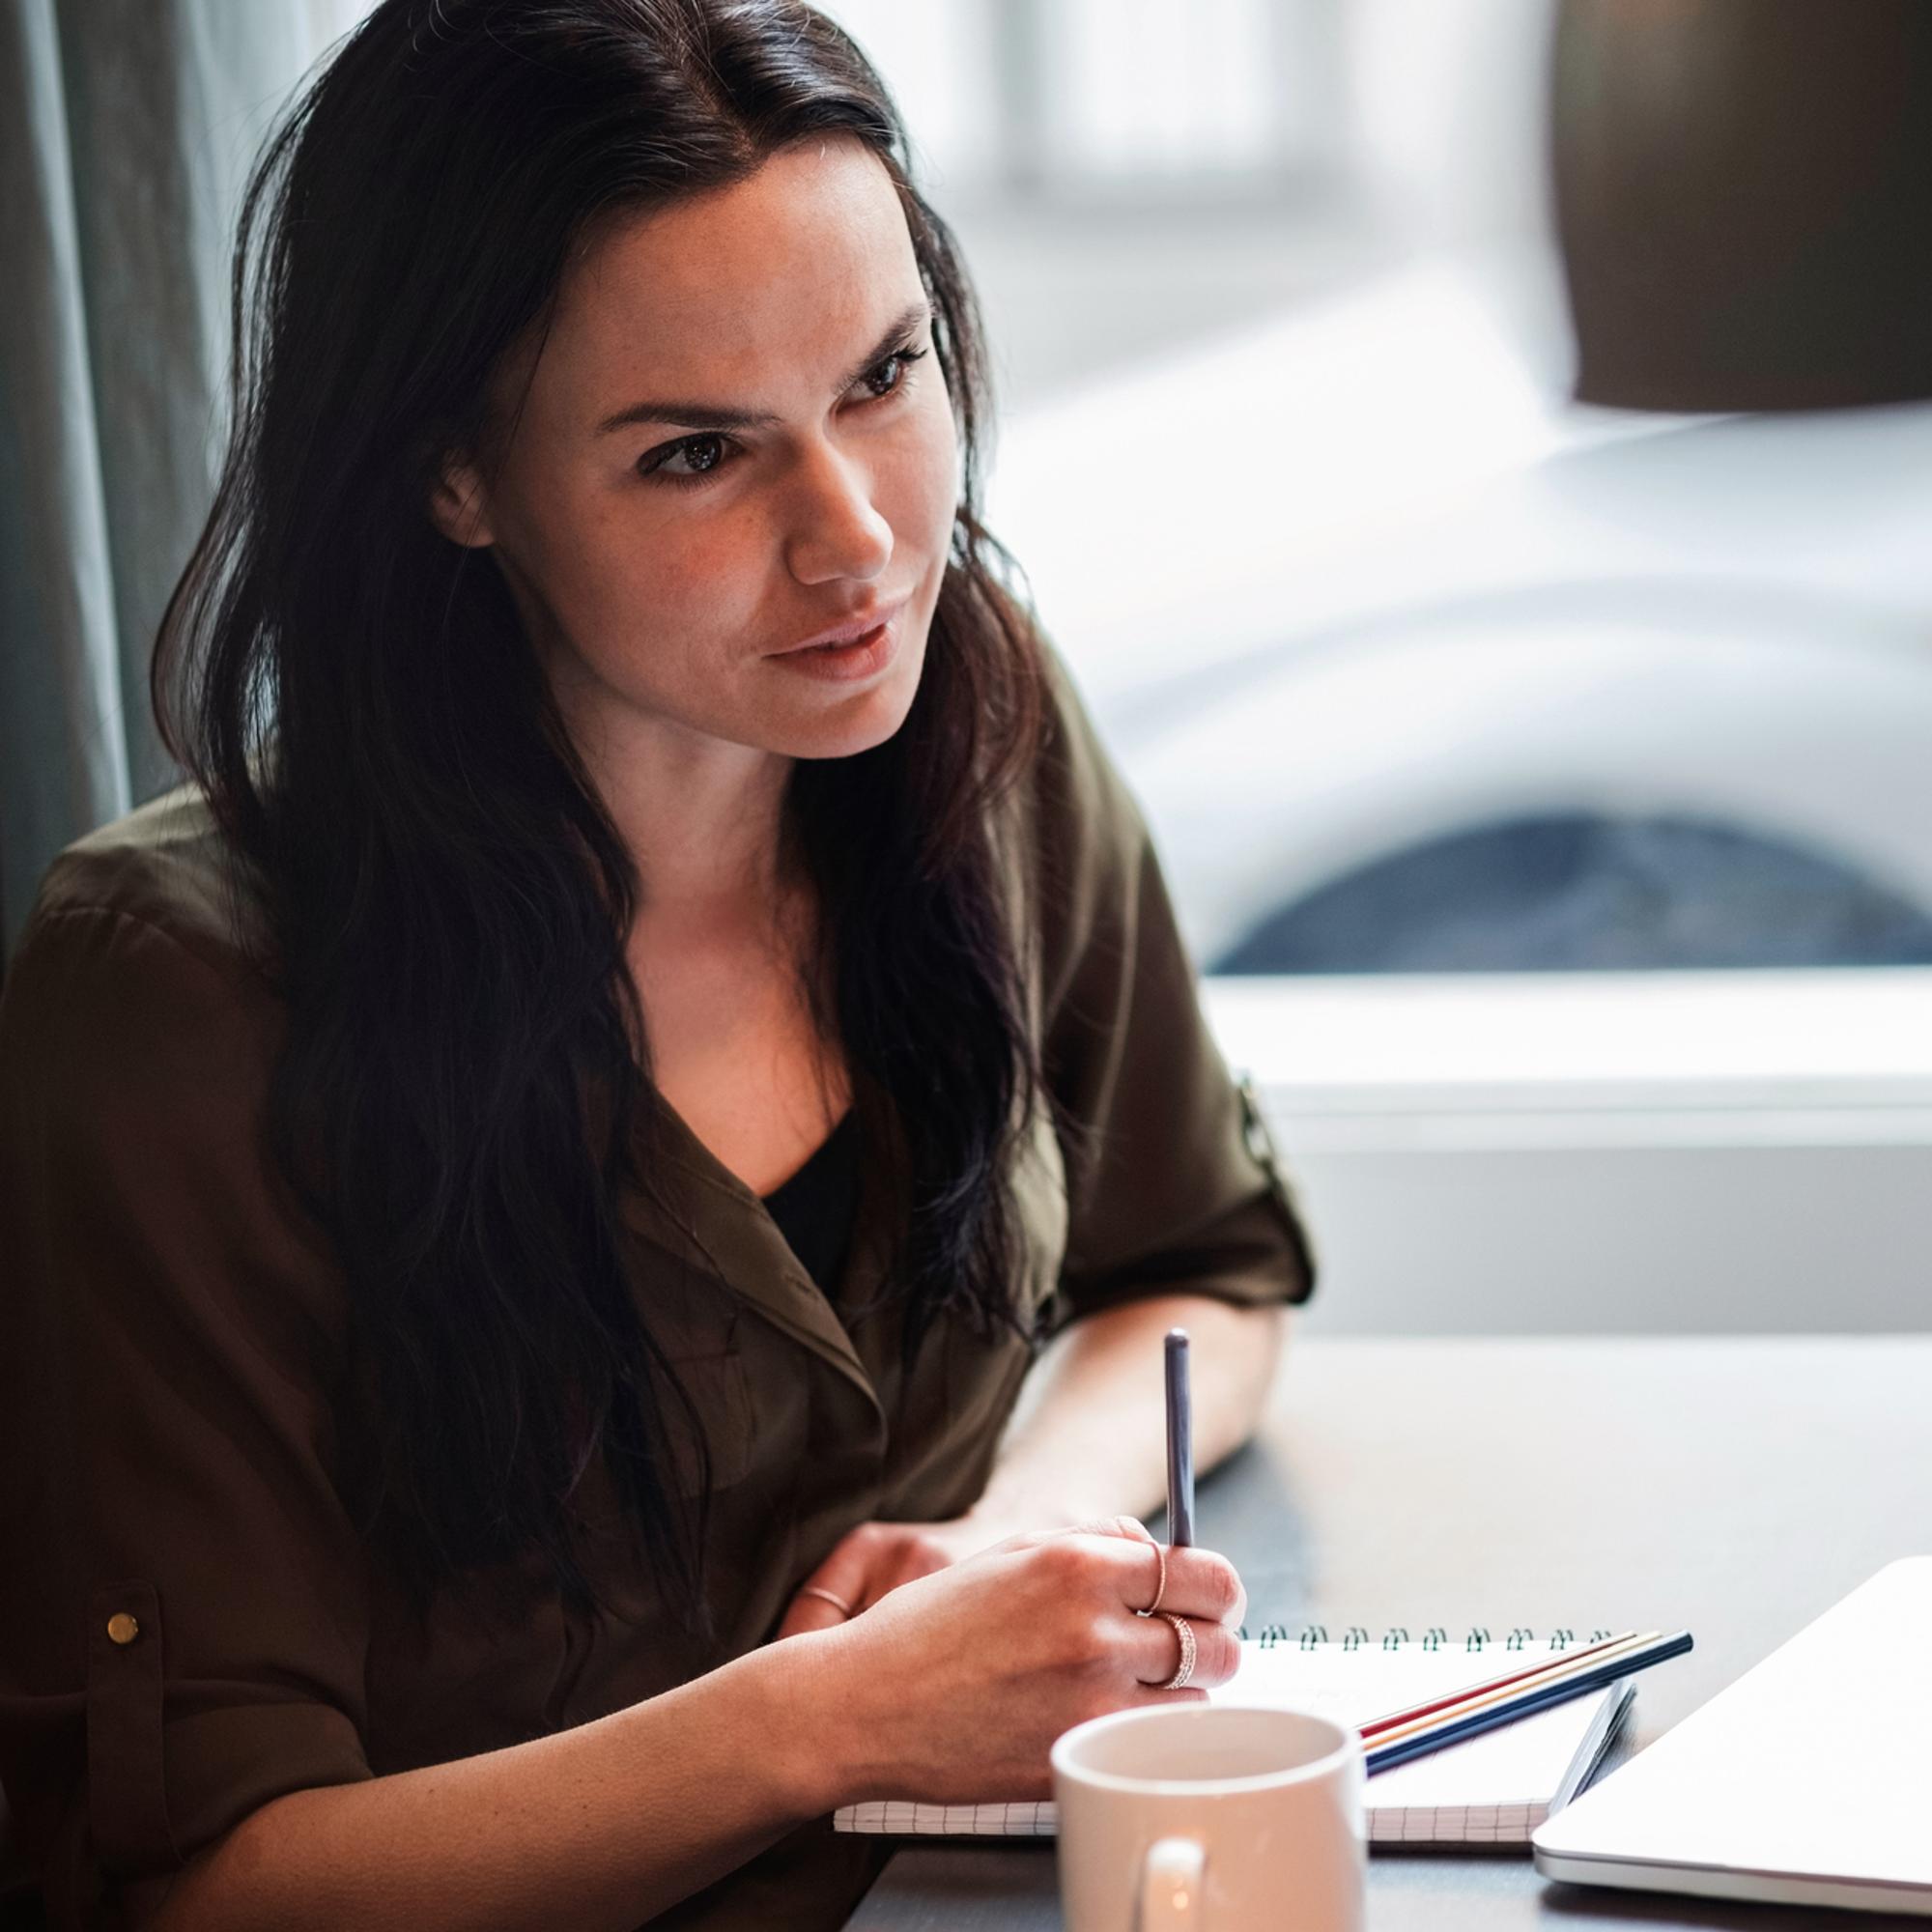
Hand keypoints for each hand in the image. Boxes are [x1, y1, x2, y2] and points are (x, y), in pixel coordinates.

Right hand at [792, 1516, 1249, 1806]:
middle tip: (1186, 1644)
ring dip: (1182, 1691)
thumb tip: (1158, 1553)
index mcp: (1079, 1564)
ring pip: (1196, 1699)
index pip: (1204, 1575)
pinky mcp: (1077, 1757)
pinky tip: (1111, 1716)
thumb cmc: (931, 1625)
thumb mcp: (1012, 1554)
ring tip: (1141, 1682)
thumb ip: (1094, 1543)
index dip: (1215, 1589)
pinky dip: (1146, 1732)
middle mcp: (1094, 1630)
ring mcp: (1089, 1701)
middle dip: (1212, 1640)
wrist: (862, 1704)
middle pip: (1219, 1641)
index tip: (1207, 1600)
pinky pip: (1152, 1745)